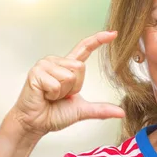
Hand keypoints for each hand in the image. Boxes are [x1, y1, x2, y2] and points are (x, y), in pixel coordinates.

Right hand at [9, 31, 124, 137]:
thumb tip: (121, 113)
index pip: (85, 49)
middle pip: (80, 67)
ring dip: (63, 91)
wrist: (36, 123)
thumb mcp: (83, 110)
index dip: (98, 40)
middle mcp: (57, 62)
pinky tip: (44, 95)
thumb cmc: (55, 114)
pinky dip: (53, 94)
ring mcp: (45, 65)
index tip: (113, 33)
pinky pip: (56, 84)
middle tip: (61, 95)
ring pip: (69, 75)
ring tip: (51, 95)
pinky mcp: (36, 72)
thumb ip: (101, 109)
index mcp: (68, 67)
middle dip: (74, 87)